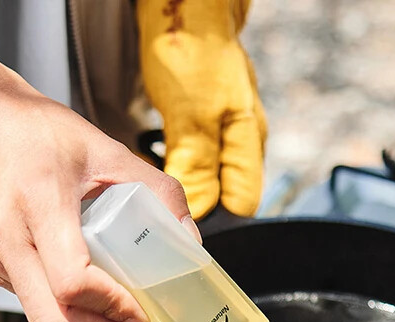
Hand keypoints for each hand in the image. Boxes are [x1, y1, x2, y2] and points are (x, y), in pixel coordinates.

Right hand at [0, 80, 199, 321]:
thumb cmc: (38, 132)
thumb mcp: (108, 149)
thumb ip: (158, 191)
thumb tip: (189, 241)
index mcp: (39, 203)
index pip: (72, 281)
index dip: (111, 306)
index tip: (141, 309)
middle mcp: (10, 238)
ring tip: (123, 318)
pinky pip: (36, 308)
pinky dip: (71, 314)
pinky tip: (96, 298)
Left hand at [137, 0, 266, 219]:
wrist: (178, 5)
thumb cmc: (191, 47)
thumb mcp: (191, 114)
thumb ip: (197, 165)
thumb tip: (199, 210)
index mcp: (246, 144)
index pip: (240, 207)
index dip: (214, 220)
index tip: (182, 228)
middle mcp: (236, 142)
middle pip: (219, 196)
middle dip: (190, 207)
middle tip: (159, 214)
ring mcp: (218, 132)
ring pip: (199, 178)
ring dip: (175, 188)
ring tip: (150, 191)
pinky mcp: (197, 122)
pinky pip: (185, 159)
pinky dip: (166, 167)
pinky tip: (149, 166)